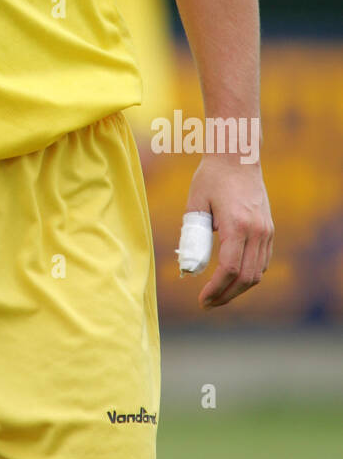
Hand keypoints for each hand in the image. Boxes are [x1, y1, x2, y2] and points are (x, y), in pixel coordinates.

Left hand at [184, 155, 273, 308]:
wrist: (238, 155)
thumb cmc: (211, 176)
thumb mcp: (195, 203)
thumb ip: (193, 235)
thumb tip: (190, 265)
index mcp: (237, 224)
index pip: (230, 269)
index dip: (216, 289)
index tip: (202, 299)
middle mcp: (257, 231)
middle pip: (247, 277)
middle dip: (226, 295)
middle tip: (207, 303)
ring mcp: (267, 231)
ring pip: (257, 272)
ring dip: (238, 288)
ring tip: (217, 294)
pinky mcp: (269, 229)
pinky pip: (262, 261)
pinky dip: (248, 274)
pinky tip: (232, 277)